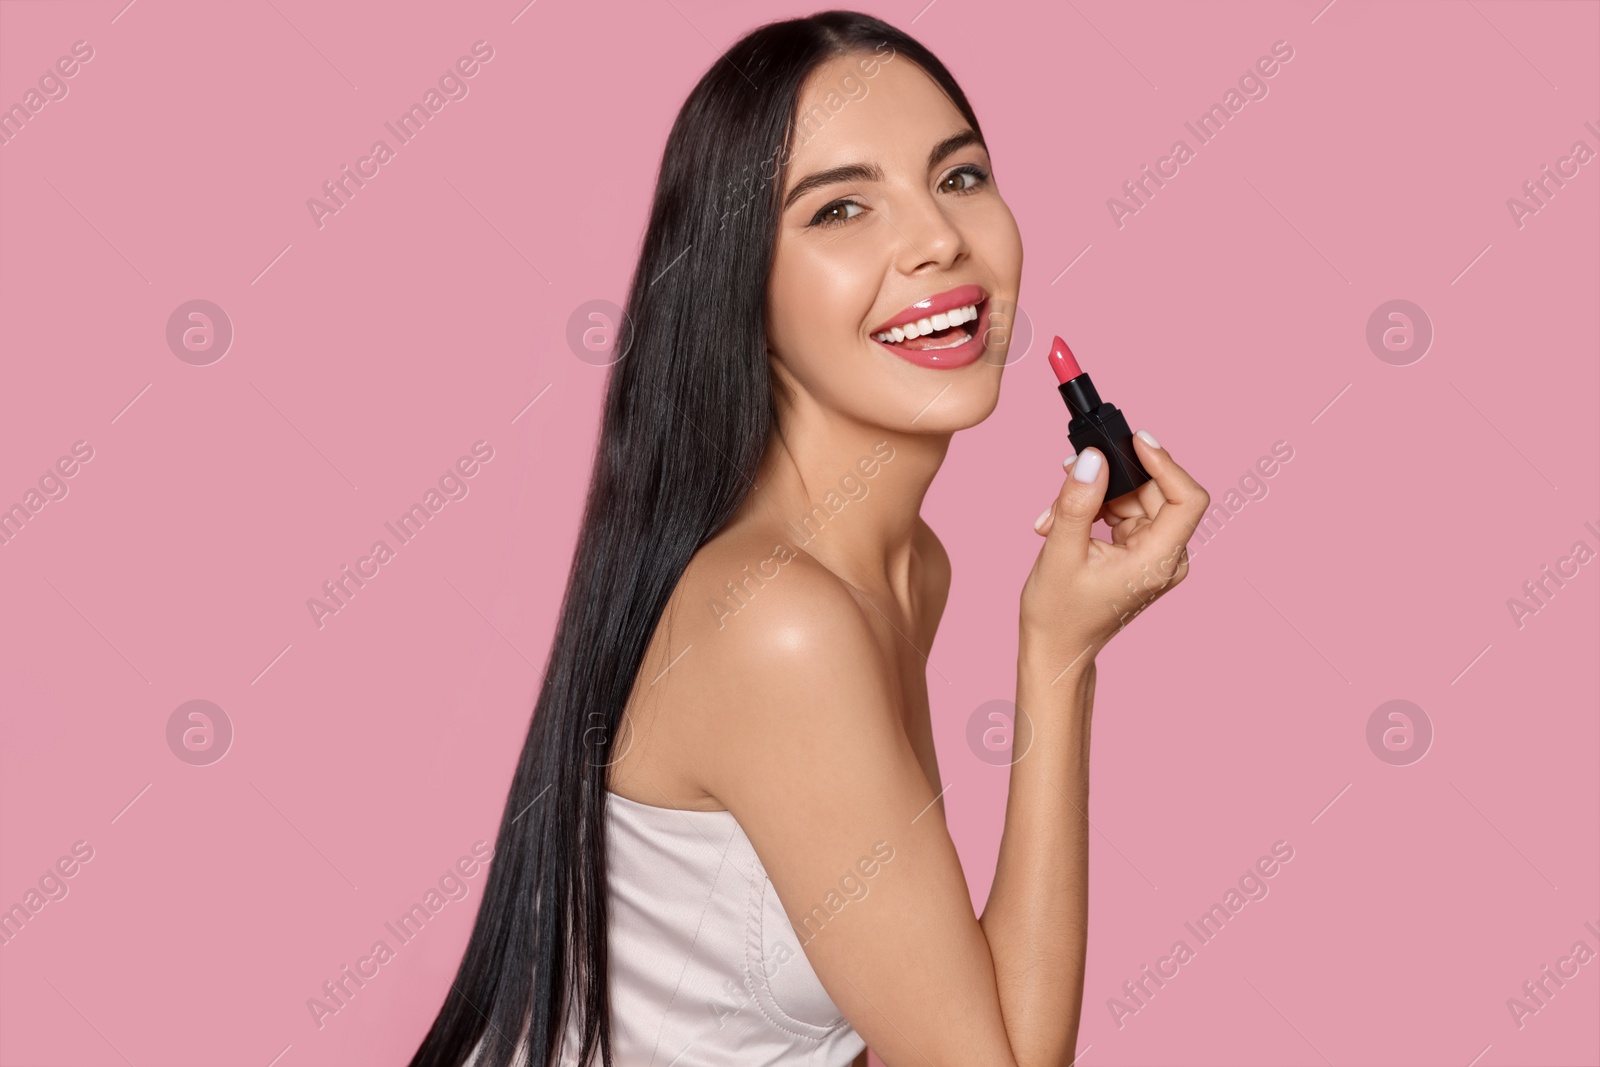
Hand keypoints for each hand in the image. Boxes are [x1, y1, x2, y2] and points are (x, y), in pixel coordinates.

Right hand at [1019, 431, 1209, 671]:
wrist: (1057, 649)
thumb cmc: (1059, 614)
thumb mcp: (1060, 552)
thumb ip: (1077, 503)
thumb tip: (1093, 459)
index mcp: (1158, 561)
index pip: (1187, 499)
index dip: (1166, 463)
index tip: (1135, 441)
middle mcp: (1167, 558)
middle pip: (1155, 494)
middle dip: (1111, 481)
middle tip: (1070, 474)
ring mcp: (1155, 557)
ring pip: (1136, 501)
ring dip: (1095, 498)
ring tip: (1053, 515)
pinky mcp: (1140, 554)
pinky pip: (1126, 515)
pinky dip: (1096, 511)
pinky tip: (1063, 522)